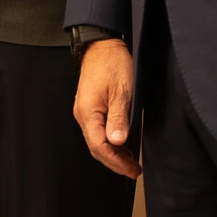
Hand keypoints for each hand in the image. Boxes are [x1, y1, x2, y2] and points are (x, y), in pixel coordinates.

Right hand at [73, 38, 140, 177]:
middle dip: (115, 162)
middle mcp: (82, 114)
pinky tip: (122, 145)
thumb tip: (117, 142)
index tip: (132, 170)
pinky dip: (110, 142)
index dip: (116, 161)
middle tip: (133, 171)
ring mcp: (84, 111)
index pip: (99, 146)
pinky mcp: (89, 107)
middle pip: (96, 147)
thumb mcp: (121, 92)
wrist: (102, 45)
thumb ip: (118, 118)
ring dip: (113, 153)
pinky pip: (97, 131)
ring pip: (96, 140)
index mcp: (88, 112)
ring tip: (130, 162)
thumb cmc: (112, 64)